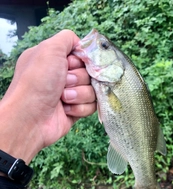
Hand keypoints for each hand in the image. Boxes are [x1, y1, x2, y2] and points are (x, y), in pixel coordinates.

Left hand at [0, 30, 95, 163]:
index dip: (80, 60)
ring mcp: (71, 94)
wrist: (31, 118)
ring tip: (63, 98)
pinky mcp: (77, 110)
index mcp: (56, 60)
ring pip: (93, 90)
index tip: (69, 64)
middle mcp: (64, 76)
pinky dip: (79, 107)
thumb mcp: (49, 49)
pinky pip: (92, 106)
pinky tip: (66, 109)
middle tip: (64, 83)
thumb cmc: (37, 82)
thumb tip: (80, 44)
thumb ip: (67, 38)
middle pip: (90, 73)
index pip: (83, 56)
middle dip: (78, 78)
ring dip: (79, 94)